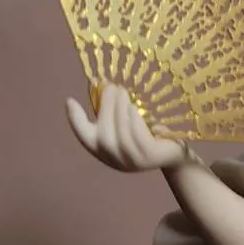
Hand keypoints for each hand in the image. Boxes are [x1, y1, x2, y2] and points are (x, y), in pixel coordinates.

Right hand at [66, 84, 188, 171]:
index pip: (84, 137)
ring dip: (119, 111)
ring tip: (123, 93)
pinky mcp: (148, 157)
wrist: (173, 155)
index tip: (70, 101)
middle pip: (102, 135)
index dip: (75, 120)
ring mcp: (131, 161)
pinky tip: (134, 108)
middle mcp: (114, 160)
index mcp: (104, 151)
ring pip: (119, 135)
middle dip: (105, 108)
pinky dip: (133, 121)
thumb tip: (100, 82)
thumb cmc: (148, 135)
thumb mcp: (127, 122)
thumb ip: (111, 109)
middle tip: (111, 87)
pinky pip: (137, 138)